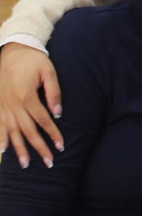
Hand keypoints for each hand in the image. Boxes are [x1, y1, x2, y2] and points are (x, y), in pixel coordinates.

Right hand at [0, 44, 63, 167]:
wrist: (12, 50)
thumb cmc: (33, 60)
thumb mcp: (48, 71)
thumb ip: (54, 92)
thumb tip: (59, 114)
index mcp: (27, 97)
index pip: (44, 121)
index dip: (53, 135)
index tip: (61, 147)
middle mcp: (14, 105)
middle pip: (28, 131)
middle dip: (39, 148)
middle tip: (49, 163)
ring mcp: (3, 106)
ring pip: (12, 132)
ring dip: (19, 149)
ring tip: (26, 165)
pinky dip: (0, 138)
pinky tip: (3, 150)